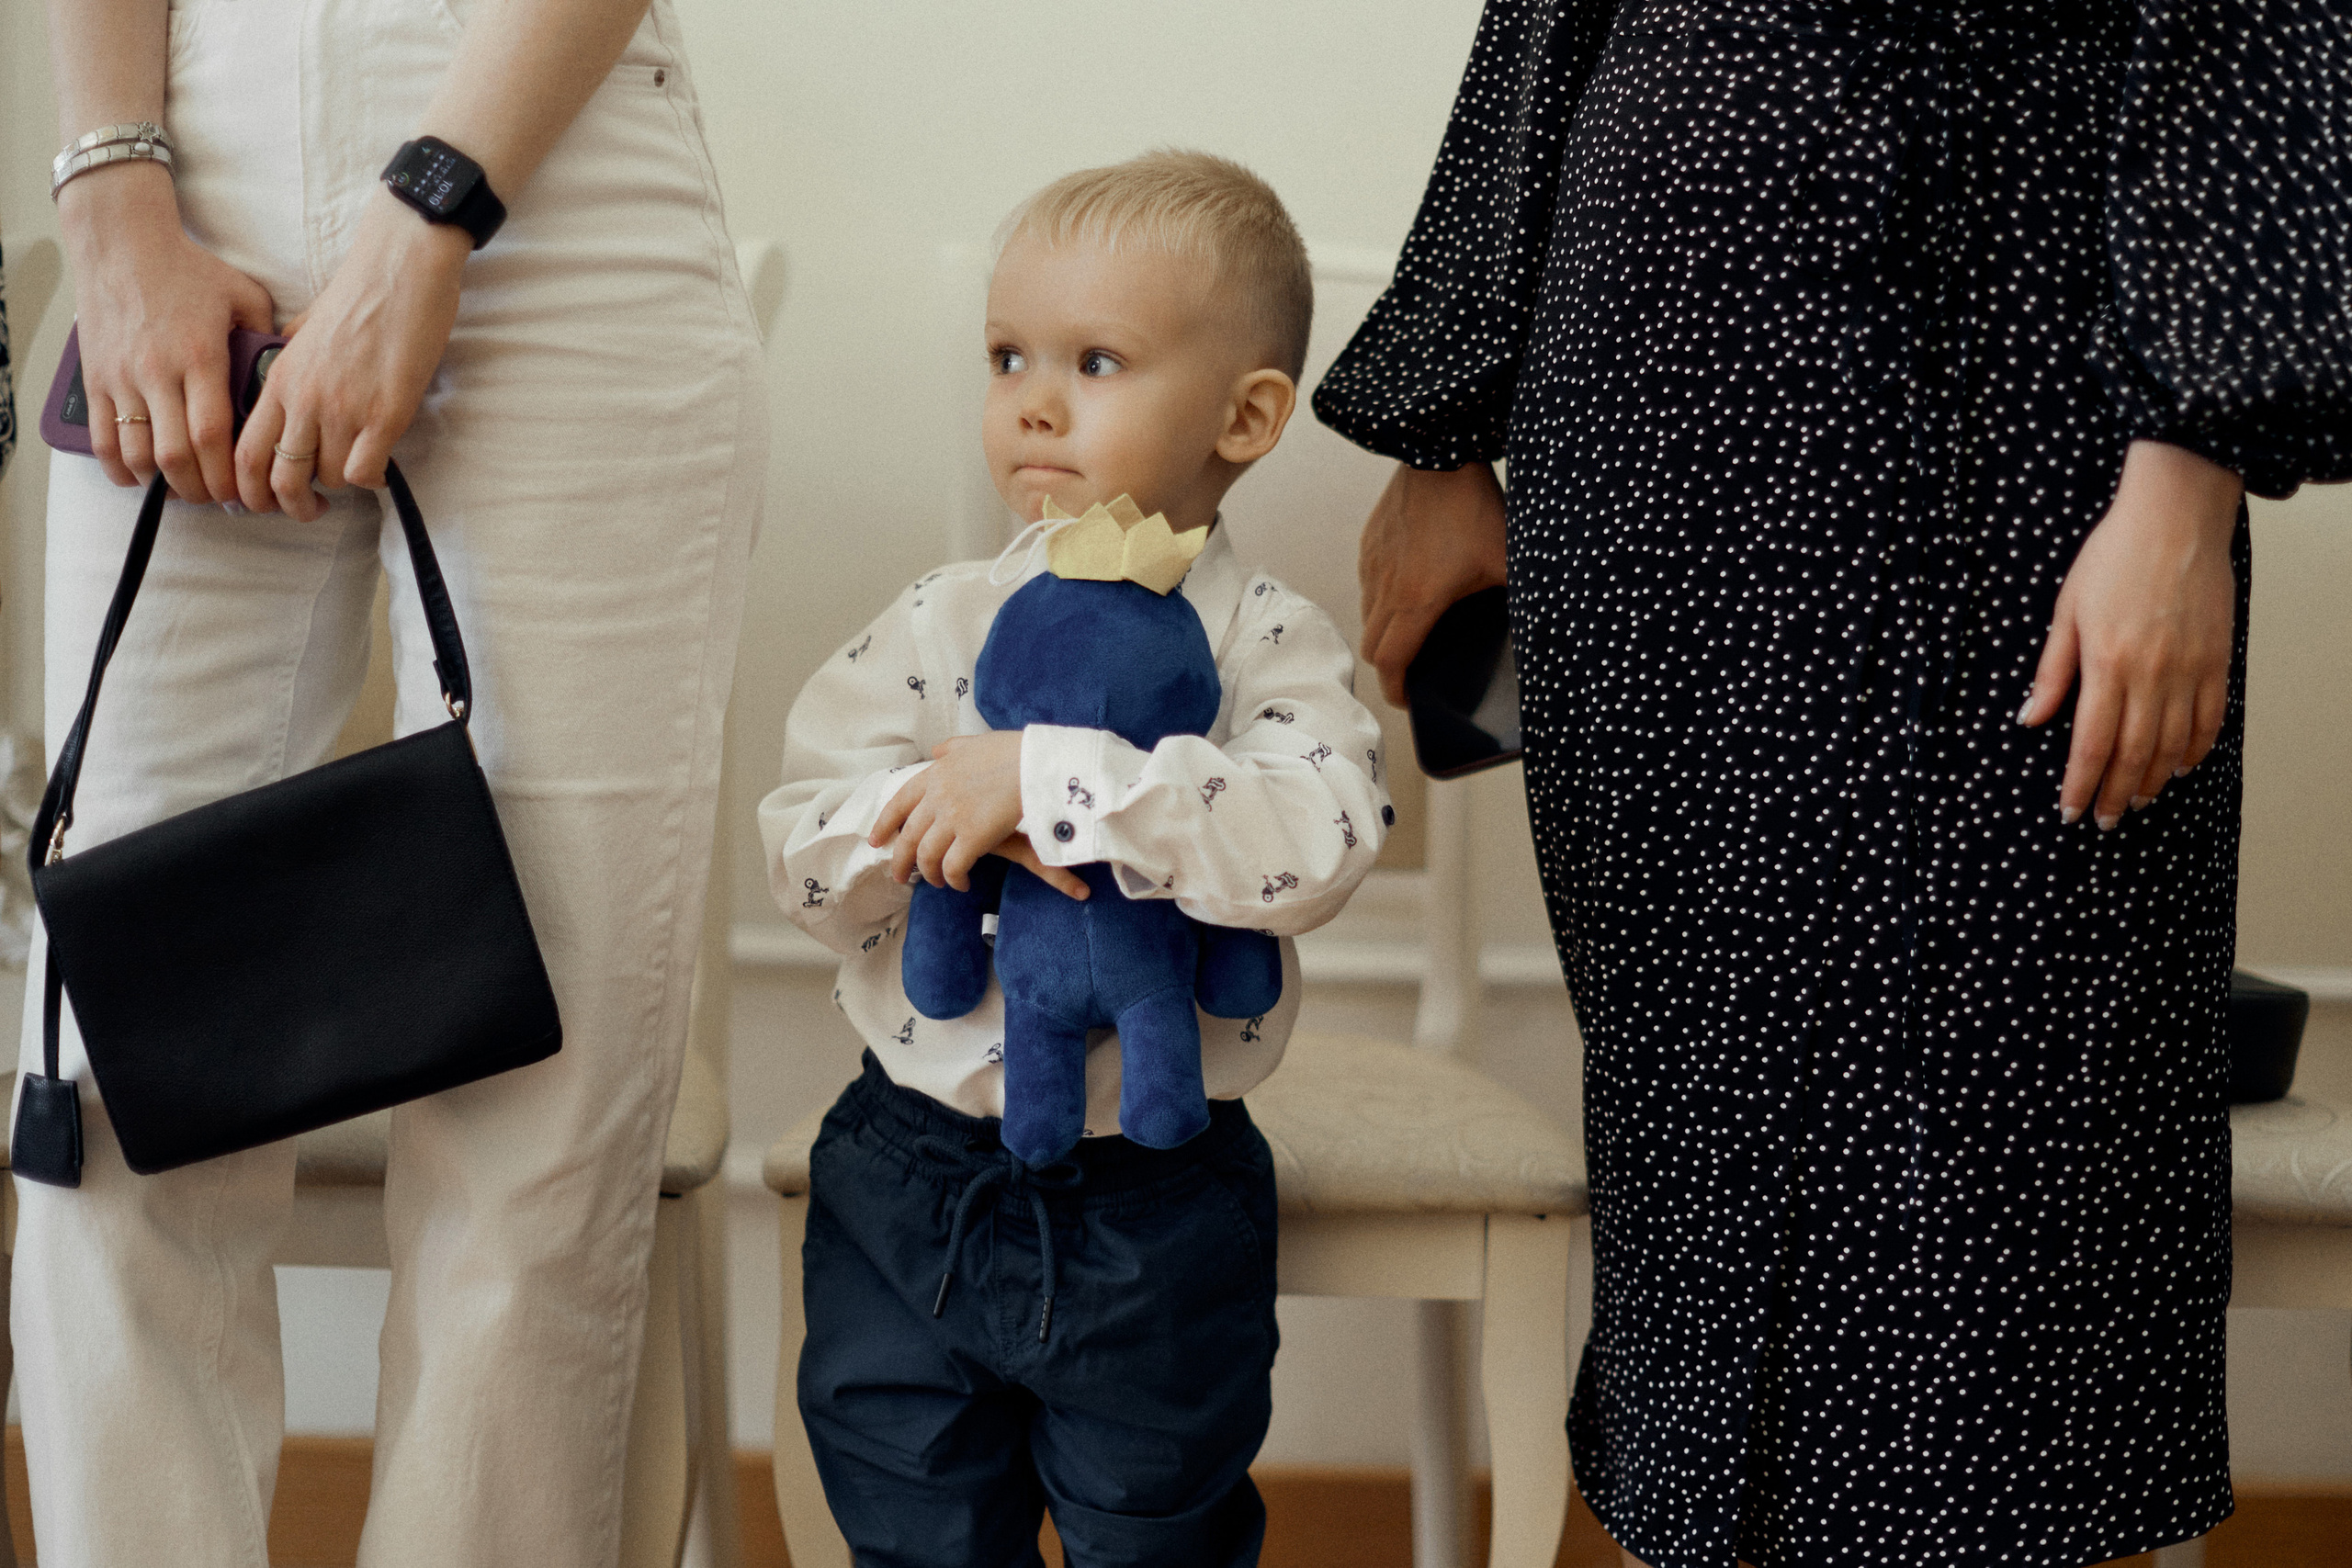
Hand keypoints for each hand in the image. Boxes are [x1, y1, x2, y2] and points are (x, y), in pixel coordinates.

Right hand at [55, 165, 276, 502]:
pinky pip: (102, 437)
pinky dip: (119, 468)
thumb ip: (267, 337)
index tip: (246, 492)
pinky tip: (140, 478)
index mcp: (201, 357)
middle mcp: (158, 372)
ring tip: (187, 490)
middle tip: (221, 500)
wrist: (122, 241)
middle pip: (178, 455)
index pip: (214, 434)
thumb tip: (289, 373)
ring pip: (138, 453)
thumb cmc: (187, 268)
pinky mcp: (95, 377)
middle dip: (203, 490)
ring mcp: (122, 377)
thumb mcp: (243, 296)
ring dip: (163, 484)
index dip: (229, 475)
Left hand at [236, 190, 470, 518]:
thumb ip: (290, 364)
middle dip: (289, 505)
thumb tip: (287, 388)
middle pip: (277, 478)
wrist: (400, 269)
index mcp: (280, 378)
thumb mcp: (305, 329)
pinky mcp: (385, 414)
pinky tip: (379, 465)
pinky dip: (370, 480)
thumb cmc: (360, 293)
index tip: (265, 498)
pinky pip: (365, 472)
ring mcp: (344, 408)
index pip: (243, 452)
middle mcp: (304, 398)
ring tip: (351, 474)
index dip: (249, 489)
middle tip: (308, 508)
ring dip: (338, 486)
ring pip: (327, 478)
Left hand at [869, 732, 1089, 898]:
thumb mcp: (973, 743)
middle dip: (900, 861)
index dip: (885, 824)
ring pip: (927, 856)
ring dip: (929, 874)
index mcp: (935, 775)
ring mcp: (953, 818)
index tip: (877, 840)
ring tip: (936, 883)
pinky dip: (953, 879)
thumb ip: (952, 749)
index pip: (899, 803)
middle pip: (908, 837)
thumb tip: (936, 752)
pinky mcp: (972, 838)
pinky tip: (961, 883)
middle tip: (899, 876)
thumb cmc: (1012, 752)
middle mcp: (937, 797)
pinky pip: (952, 867)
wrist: (1035, 763)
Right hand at [1358, 460, 1507, 705]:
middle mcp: (1385, 586)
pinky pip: (1368, 581)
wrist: (1439, 449)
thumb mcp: (1509, 560)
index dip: (1398, 690)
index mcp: (1415, 601)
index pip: (1390, 663)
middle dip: (1392, 665)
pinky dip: (1383, 596)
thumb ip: (1524, 601)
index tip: (1412, 701)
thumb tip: (1549, 632)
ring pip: (1368, 613)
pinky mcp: (1370, 540)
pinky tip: (1414, 583)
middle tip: (1417, 670)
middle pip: (1373, 646)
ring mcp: (1372, 562)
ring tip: (1419, 627)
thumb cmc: (1474, 505)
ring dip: (1387, 629)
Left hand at [2019, 440, 2240, 829]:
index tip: (2070, 811)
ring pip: (2173, 743)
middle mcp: (2151, 673)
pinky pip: (2210, 717)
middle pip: (2133, 753)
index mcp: (2106, 663)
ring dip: (2153, 779)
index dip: (2080, 784)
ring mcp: (2189, 667)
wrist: (2175, 517)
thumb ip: (2051, 671)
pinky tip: (2180, 766)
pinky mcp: (2217, 658)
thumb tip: (2029, 718)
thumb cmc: (2113, 557)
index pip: (2092, 743)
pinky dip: (2196, 748)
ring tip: (2136, 801)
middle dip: (2114, 793)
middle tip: (2102, 820)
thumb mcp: (2066, 610)